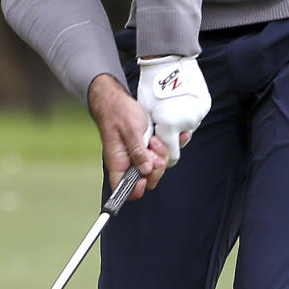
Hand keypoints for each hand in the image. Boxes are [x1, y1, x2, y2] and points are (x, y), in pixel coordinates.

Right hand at [87, 73, 168, 198]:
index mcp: (118, 163)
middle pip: (147, 179)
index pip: (123, 189)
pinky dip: (168, 146)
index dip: (136, 189)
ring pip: (156, 167)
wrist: (116, 99)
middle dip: (156, 166)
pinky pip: (160, 154)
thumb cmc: (118, 111)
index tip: (145, 176)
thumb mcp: (130, 130)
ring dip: (162, 153)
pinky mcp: (146, 148)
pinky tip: (173, 137)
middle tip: (154, 148)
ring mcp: (139, 156)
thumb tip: (145, 170)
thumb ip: (137, 151)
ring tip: (156, 138)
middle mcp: (128, 163)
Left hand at [136, 55, 210, 164]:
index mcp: (170, 125)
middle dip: (172, 135)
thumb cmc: (151, 85)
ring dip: (181, 122)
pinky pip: (195, 115)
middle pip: (181, 140)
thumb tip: (152, 147)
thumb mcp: (146, 112)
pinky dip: (188, 111)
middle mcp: (187, 121)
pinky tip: (180, 100)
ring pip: (189, 126)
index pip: (172, 155)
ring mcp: (198, 112)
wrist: (168, 61)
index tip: (159, 147)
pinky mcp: (205, 104)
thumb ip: (152, 133)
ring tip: (171, 106)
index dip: (164, 154)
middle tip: (163, 120)